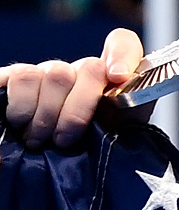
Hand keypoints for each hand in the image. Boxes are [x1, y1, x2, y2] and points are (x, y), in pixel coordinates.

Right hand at [4, 29, 147, 150]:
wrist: (54, 166)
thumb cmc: (88, 151)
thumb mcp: (119, 136)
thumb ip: (132, 107)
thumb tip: (122, 78)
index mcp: (112, 80)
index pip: (124, 43)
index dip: (123, 55)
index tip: (118, 77)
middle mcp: (80, 70)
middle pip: (88, 68)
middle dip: (76, 112)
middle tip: (65, 140)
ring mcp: (48, 72)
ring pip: (53, 74)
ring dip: (46, 115)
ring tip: (40, 139)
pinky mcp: (15, 77)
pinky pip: (21, 78)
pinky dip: (21, 107)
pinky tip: (20, 124)